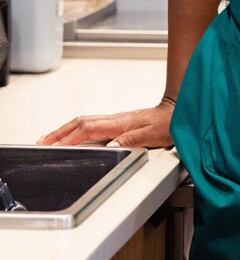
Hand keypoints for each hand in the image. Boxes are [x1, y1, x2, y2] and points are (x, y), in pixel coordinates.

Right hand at [38, 98, 175, 148]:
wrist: (177, 111)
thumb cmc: (168, 123)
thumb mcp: (152, 135)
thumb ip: (131, 140)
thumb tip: (110, 147)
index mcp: (119, 123)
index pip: (87, 129)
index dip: (69, 138)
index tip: (54, 146)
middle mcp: (114, 119)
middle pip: (79, 123)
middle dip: (58, 132)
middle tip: (41, 142)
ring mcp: (115, 120)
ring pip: (83, 122)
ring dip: (64, 130)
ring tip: (49, 138)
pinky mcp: (117, 122)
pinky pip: (90, 124)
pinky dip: (75, 129)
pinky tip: (72, 135)